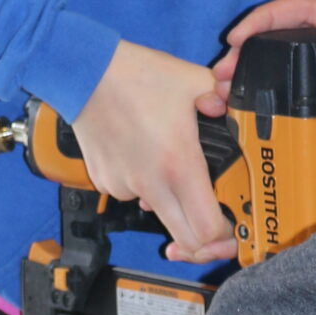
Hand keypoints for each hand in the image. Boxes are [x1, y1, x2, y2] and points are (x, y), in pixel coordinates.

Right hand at [73, 39, 235, 262]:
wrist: (86, 73)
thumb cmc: (136, 76)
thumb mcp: (194, 80)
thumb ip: (223, 97)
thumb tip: (229, 105)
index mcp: (179, 165)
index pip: (207, 230)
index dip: (224, 237)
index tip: (229, 230)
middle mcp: (151, 184)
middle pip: (185, 241)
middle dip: (203, 240)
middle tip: (210, 221)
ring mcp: (124, 186)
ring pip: (158, 214)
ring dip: (171, 204)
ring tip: (169, 165)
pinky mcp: (105, 182)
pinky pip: (132, 195)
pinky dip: (143, 185)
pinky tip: (143, 155)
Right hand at [213, 0, 315, 166]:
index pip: (307, 9)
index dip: (268, 17)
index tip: (239, 39)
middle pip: (289, 37)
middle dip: (251, 53)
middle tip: (222, 79)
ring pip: (294, 66)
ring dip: (262, 79)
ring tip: (231, 101)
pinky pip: (310, 96)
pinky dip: (285, 106)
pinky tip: (266, 123)